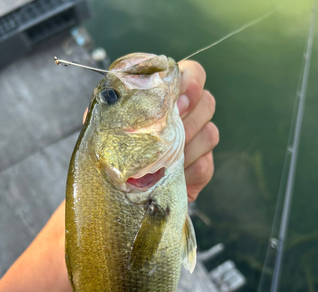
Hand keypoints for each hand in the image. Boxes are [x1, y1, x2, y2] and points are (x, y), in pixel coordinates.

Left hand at [82, 61, 218, 202]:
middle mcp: (188, 116)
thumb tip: (118, 90)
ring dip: (188, 145)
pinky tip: (170, 174)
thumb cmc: (112, 153)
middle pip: (207, 102)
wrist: (117, 192)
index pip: (193, 74)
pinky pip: (205, 165)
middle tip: (169, 129)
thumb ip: (116, 105)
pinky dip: (188, 170)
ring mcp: (197, 143)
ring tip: (164, 157)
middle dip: (190, 116)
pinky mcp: (200, 170)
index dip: (192, 81)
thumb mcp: (107, 125)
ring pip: (210, 133)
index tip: (178, 99)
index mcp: (167, 98)